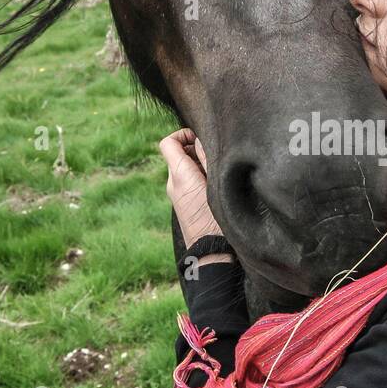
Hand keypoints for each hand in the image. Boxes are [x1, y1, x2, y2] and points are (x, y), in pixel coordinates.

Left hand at [158, 128, 224, 251]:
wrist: (212, 253)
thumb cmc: (217, 219)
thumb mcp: (216, 183)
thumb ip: (207, 158)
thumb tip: (201, 139)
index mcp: (179, 175)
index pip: (168, 143)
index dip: (183, 134)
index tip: (200, 139)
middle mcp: (173, 184)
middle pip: (178, 154)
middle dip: (195, 150)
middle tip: (215, 157)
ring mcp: (176, 196)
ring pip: (184, 169)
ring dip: (199, 165)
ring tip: (218, 173)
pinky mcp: (183, 206)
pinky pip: (188, 182)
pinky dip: (199, 178)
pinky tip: (215, 187)